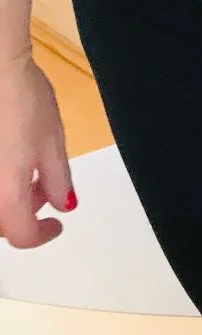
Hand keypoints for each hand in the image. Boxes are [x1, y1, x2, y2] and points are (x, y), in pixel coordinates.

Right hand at [0, 53, 74, 248]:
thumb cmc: (21, 99)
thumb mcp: (53, 141)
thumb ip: (57, 180)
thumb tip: (63, 205)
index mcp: (6, 193)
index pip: (21, 235)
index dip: (42, 234)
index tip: (56, 224)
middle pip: (1, 223)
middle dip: (24, 214)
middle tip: (44, 190)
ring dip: (9, 199)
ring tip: (27, 170)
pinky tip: (8, 158)